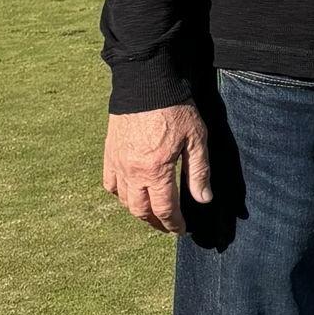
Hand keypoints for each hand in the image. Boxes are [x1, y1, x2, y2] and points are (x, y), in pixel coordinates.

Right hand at [104, 105, 211, 232]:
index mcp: (156, 170)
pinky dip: (119, 194)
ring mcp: (117, 164)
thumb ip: (199, 171)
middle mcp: (132, 172)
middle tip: (168, 225)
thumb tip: (204, 199)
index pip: (164, 209)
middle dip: (156, 222)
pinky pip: (109, 184)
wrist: (146, 85)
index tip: (182, 230)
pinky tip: (129, 193)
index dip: (174, 224)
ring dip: (138, 211)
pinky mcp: (109, 154)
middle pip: (141, 211)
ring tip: (152, 213)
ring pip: (123, 200)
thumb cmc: (175, 109)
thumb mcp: (196, 138)